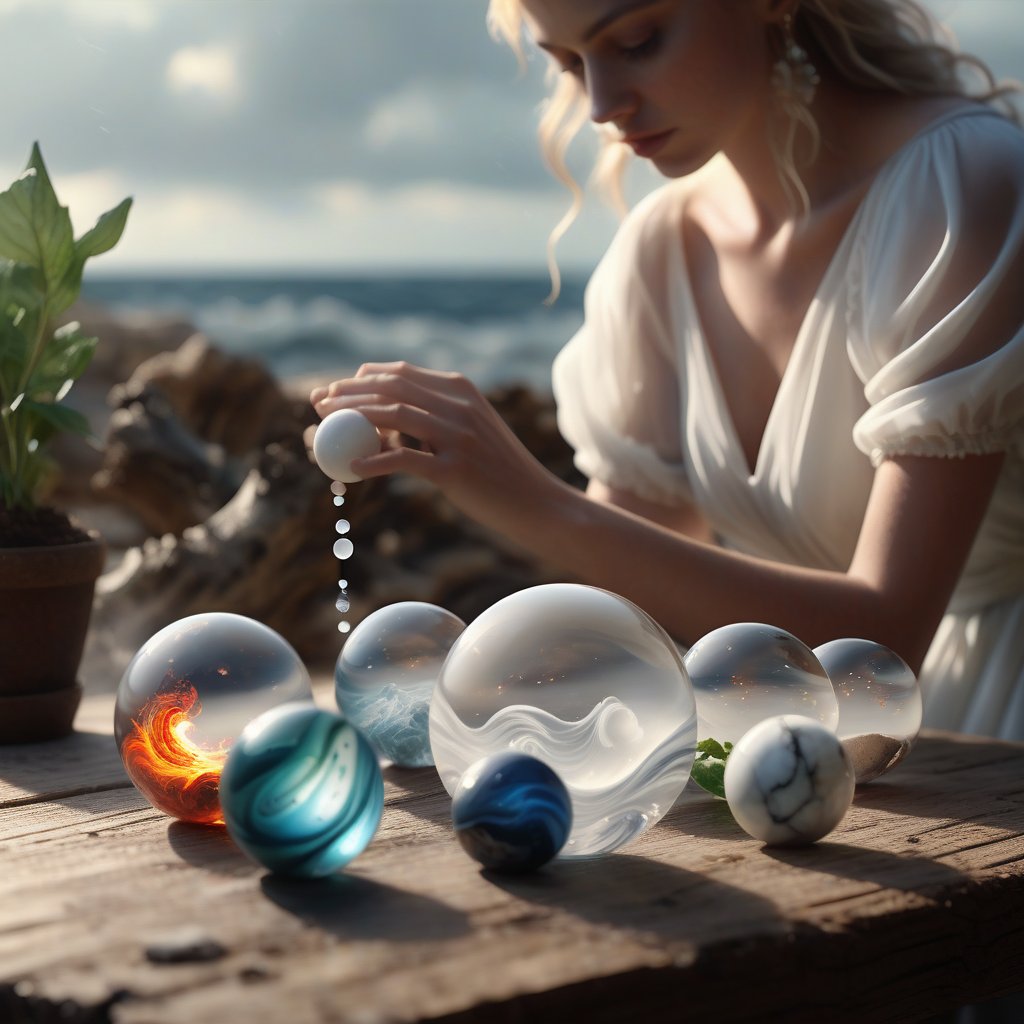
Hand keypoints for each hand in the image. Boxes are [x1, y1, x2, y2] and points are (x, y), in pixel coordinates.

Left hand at [309, 362, 565, 537]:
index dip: (360, 379)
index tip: (333, 391)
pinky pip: (404, 459)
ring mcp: (458, 435)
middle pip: (390, 388)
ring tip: (324, 428)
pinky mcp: (456, 468)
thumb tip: (383, 422)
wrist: (537, 503)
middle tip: (318, 405)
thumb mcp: (469, 434)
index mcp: (461, 390)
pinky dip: (373, 462)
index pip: (400, 373)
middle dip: (347, 392)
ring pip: (393, 416)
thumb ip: (433, 421)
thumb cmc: (498, 473)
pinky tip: (352, 470)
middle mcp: (459, 405)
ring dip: (351, 419)